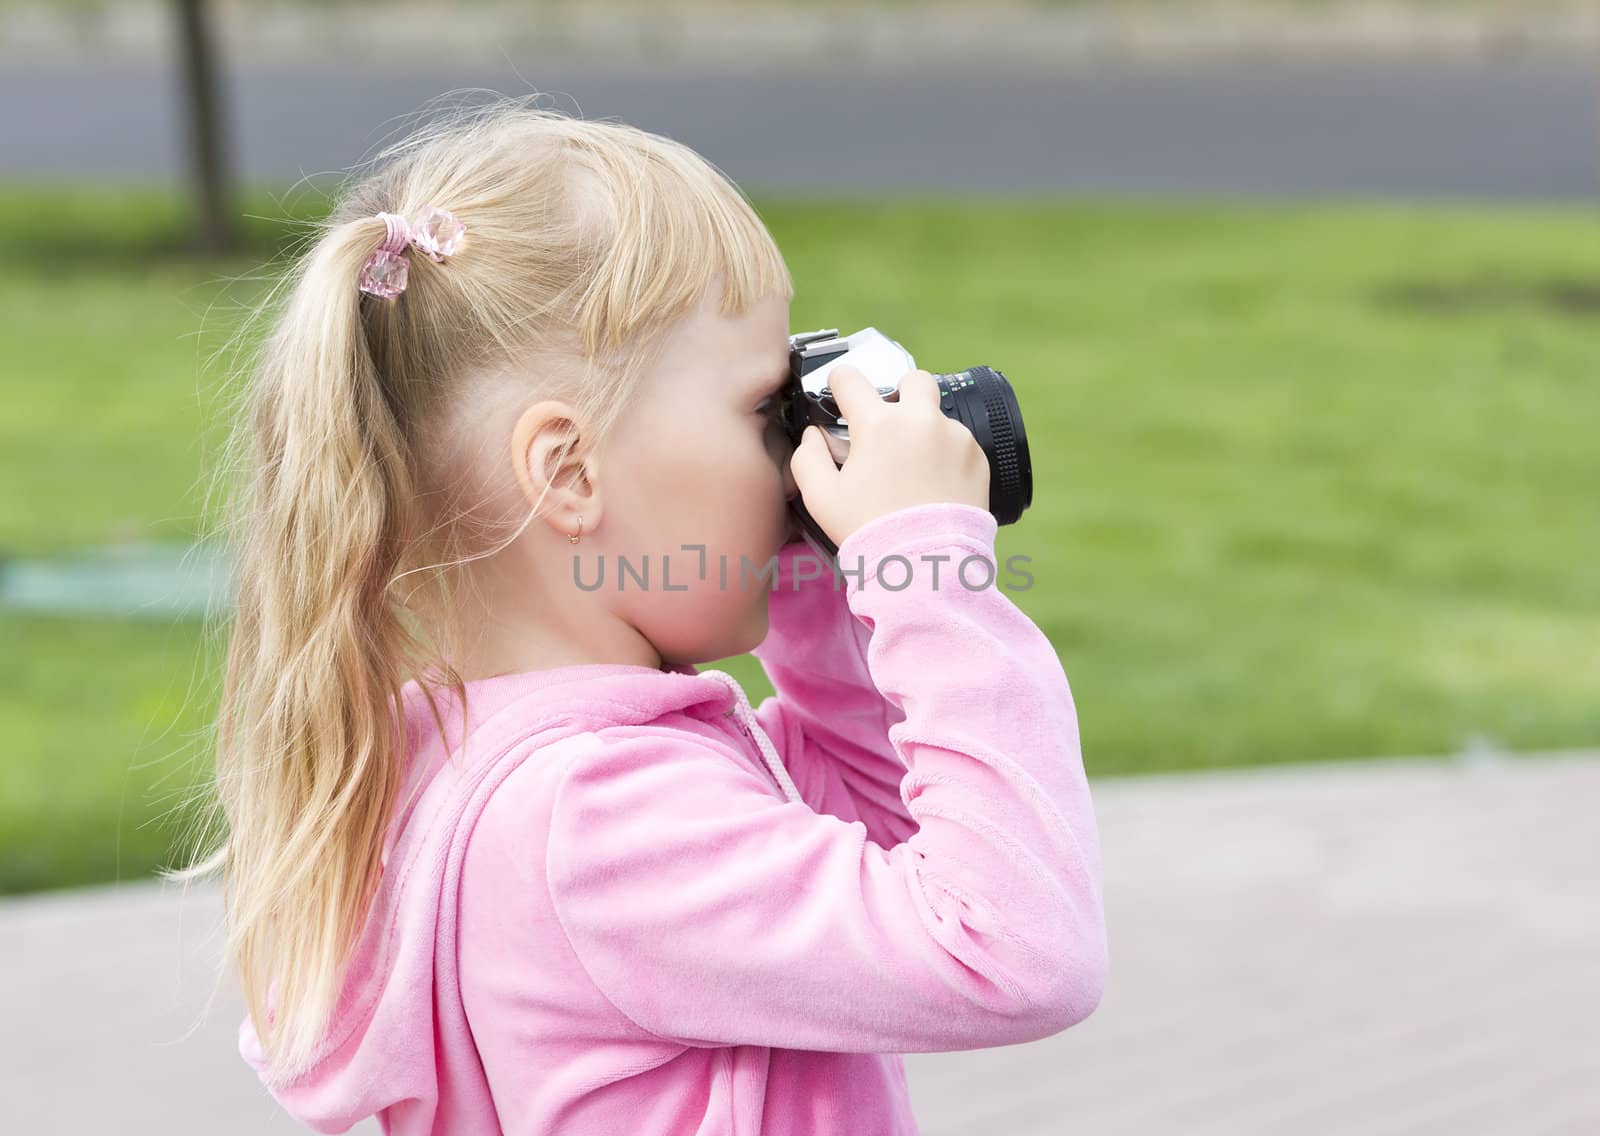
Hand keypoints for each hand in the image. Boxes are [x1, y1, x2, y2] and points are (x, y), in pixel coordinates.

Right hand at [788, 364, 989, 549]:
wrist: (926, 563)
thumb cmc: (870, 530)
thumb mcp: (820, 497)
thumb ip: (807, 456)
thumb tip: (813, 436)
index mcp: (878, 424)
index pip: (850, 378)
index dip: (839, 383)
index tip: (841, 395)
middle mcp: (920, 420)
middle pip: (913, 379)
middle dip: (900, 392)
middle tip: (891, 424)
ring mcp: (955, 437)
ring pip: (938, 416)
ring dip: (924, 432)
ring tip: (915, 470)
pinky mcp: (978, 457)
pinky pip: (959, 443)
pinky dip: (947, 456)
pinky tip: (935, 484)